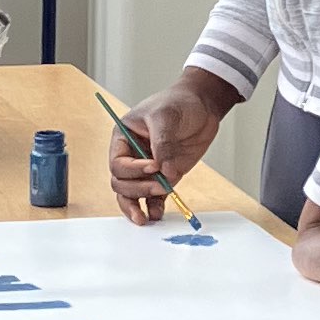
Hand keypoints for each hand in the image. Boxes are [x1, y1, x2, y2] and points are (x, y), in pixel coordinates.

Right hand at [110, 70, 233, 222]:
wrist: (201, 106)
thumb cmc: (177, 103)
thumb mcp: (166, 116)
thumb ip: (163, 143)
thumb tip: (164, 171)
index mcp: (123, 138)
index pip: (118, 163)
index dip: (133, 169)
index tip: (153, 166)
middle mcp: (132, 156)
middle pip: (122, 183)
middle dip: (138, 189)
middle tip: (160, 186)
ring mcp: (148, 169)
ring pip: (132, 195)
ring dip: (139, 205)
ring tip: (149, 216)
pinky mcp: (164, 176)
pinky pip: (153, 197)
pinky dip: (154, 207)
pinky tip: (158, 214)